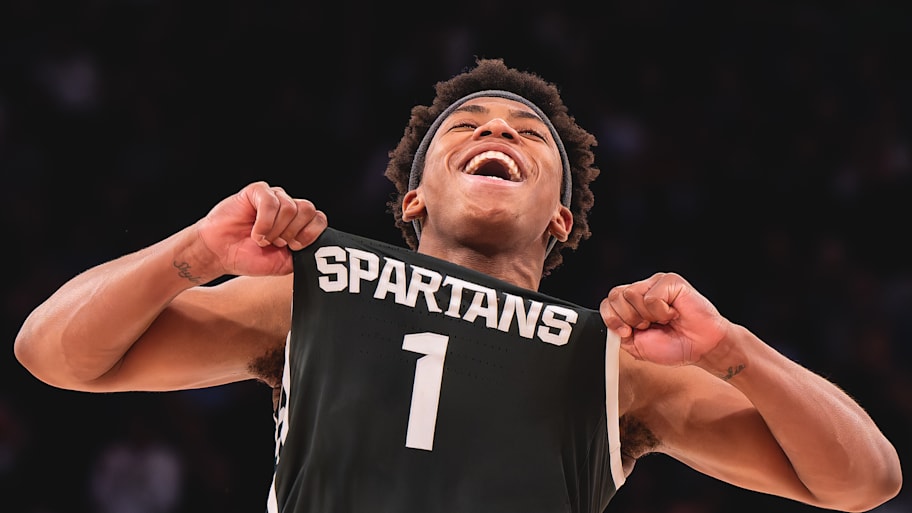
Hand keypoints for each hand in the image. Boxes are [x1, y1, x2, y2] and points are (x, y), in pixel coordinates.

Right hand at [195, 181, 326, 277]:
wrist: (220, 254)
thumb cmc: (249, 257)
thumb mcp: (284, 263)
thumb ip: (304, 254)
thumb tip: (321, 248)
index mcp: (298, 223)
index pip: (319, 219)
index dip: (309, 235)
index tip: (293, 248)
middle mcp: (288, 207)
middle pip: (308, 210)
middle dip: (292, 232)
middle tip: (276, 243)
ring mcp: (274, 197)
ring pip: (290, 207)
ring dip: (274, 230)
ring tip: (261, 238)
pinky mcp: (258, 191)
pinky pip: (271, 202)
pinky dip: (263, 223)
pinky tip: (255, 232)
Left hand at [599, 272, 729, 365]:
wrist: (701, 348)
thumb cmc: (674, 346)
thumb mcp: (637, 346)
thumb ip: (619, 334)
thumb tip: (608, 323)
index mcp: (631, 305)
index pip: (608, 303)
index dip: (612, 319)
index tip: (626, 332)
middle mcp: (642, 290)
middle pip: (615, 296)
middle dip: (629, 318)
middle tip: (649, 326)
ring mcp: (655, 283)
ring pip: (631, 294)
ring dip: (647, 315)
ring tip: (664, 319)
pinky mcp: (670, 281)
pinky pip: (652, 297)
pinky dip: (662, 312)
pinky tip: (674, 313)